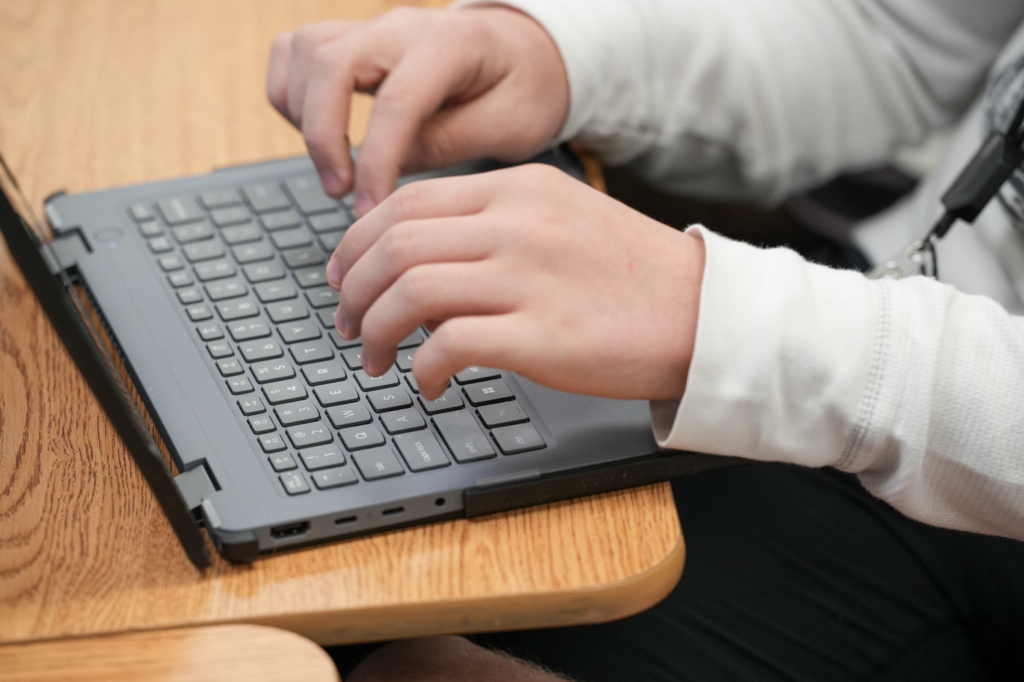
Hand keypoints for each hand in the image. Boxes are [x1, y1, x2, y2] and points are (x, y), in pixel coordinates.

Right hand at [266, 7, 568, 215]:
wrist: (528, 53)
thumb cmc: (525, 89)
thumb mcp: (509, 126)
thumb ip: (447, 143)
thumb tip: (384, 167)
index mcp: (451, 44)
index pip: (395, 100)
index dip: (374, 161)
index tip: (369, 210)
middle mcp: (403, 27)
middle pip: (330, 62)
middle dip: (322, 136)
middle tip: (340, 192)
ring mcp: (373, 30)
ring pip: (303, 51)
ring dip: (301, 115)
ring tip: (334, 168)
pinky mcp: (354, 42)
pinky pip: (295, 52)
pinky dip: (291, 95)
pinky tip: (320, 135)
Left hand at [328, 164, 704, 401]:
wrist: (701, 313)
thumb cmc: (629, 275)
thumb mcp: (560, 218)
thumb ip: (491, 224)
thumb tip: (420, 262)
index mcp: (517, 189)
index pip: (406, 202)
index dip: (357, 242)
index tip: (343, 275)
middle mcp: (516, 224)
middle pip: (395, 246)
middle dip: (353, 291)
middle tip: (346, 324)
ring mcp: (527, 278)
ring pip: (409, 293)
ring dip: (375, 331)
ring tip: (375, 358)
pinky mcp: (540, 336)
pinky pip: (448, 346)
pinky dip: (421, 368)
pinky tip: (426, 383)